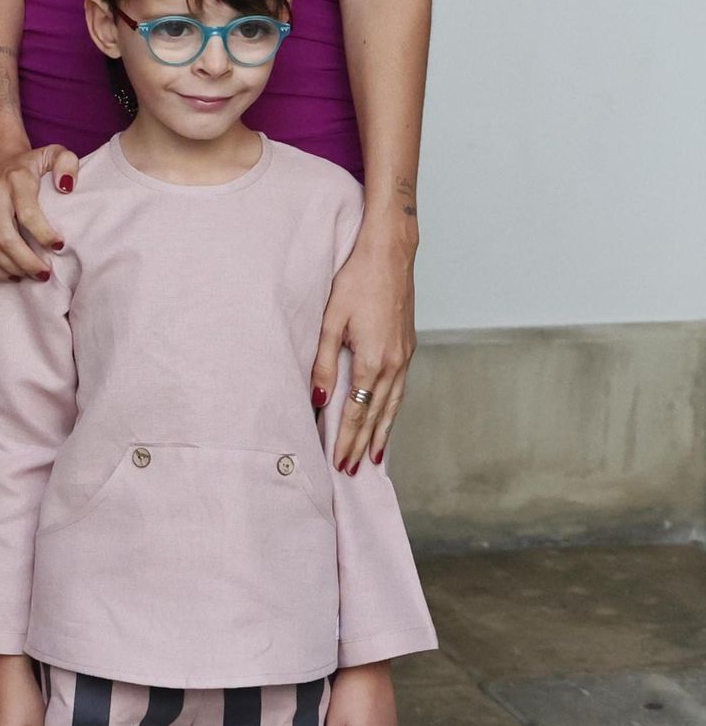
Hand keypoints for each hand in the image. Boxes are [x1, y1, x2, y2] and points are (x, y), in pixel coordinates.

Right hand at [0, 134, 79, 281]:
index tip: (60, 245)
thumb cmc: (28, 159)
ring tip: (31, 276)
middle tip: (46, 273)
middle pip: (6, 237)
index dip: (44, 234)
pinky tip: (12, 275)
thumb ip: (67, 164)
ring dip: (11, 268)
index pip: (27, 213)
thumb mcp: (53, 152)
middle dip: (27, 261)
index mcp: (15, 179)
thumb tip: (67, 187)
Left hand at [312, 217, 416, 469]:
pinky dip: (392, 409)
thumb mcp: (332, 320)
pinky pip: (400, 389)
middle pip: (377, 415)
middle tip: (352, 472)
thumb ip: (324, 362)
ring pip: (393, 405)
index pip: (356, 411)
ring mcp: (404, 356)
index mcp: (373, 360)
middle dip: (363, 444)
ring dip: (382, 432)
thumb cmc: (356, 280)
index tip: (339, 462)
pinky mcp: (408, 347)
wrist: (390, 253)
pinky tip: (386, 416)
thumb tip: (319, 399)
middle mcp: (394, 364)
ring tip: (374, 457)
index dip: (347, 439)